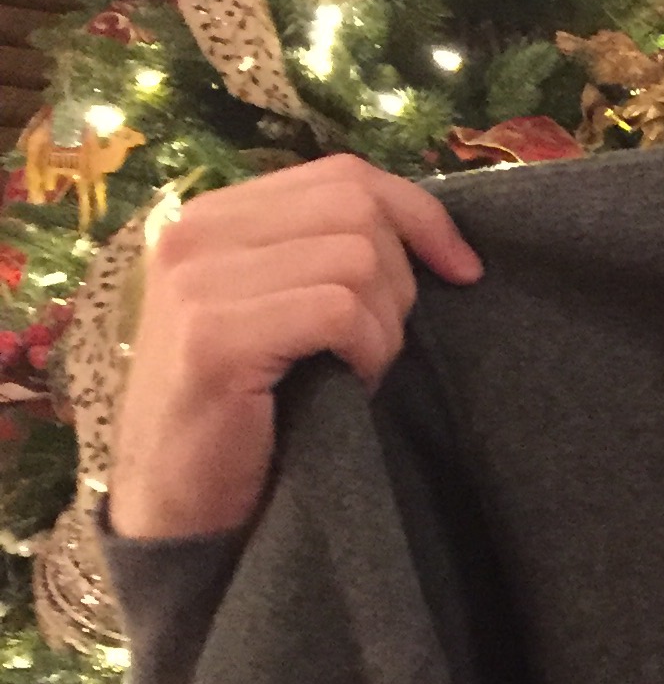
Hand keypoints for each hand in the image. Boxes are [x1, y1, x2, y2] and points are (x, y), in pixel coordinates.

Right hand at [109, 157, 482, 540]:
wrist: (181, 509)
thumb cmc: (247, 415)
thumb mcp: (286, 313)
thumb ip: (327, 255)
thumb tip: (430, 232)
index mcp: (215, 216)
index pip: (344, 174)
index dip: (418, 214)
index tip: (463, 270)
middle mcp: (194, 231)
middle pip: (356, 207)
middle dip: (400, 279)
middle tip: (382, 345)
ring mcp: (196, 280)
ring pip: (355, 257)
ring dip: (383, 325)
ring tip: (357, 371)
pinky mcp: (213, 335)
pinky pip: (337, 310)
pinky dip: (367, 351)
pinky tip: (348, 386)